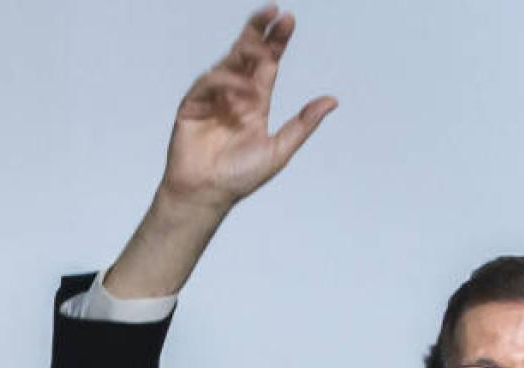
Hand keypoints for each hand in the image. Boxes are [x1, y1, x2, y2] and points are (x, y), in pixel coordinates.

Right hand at [159, 5, 336, 213]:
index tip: (287, 19)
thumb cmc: (239, 178)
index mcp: (255, 103)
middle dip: (258, 32)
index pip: (268, 65)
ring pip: (228, 63)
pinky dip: (225, 84)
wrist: (206, 194)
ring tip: (261, 59)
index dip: (277, 42)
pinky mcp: (192, 104)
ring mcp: (211, 98)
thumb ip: (303, 124)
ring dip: (246, 58)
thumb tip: (331, 101)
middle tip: (272, 12)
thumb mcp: (279, 150)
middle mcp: (234, 95)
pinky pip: (208, 83)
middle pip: (246, 54)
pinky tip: (239, 94)